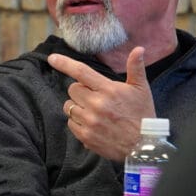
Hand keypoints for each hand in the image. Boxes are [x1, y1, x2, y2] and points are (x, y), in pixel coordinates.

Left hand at [48, 47, 155, 161]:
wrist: (144, 147)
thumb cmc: (142, 114)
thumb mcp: (141, 89)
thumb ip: (135, 68)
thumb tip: (138, 49)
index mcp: (108, 90)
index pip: (81, 72)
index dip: (64, 63)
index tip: (52, 58)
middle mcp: (96, 104)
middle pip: (72, 89)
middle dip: (80, 91)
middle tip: (94, 97)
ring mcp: (90, 121)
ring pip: (69, 106)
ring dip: (77, 107)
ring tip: (93, 112)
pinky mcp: (85, 136)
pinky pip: (70, 123)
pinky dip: (77, 122)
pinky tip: (92, 124)